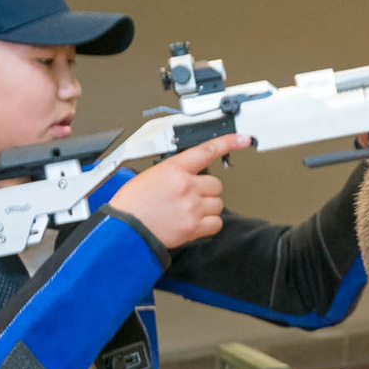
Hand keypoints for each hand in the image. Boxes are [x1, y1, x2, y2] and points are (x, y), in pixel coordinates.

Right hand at [112, 134, 246, 249]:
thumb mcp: (150, 176)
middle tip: (189, 197)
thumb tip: (188, 175)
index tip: (242, 139)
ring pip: (218, 204)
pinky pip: (217, 223)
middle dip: (206, 191)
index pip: (207, 150)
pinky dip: (209, 224)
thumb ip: (174, 172)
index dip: (228, 142)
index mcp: (174, 168)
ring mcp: (192, 206)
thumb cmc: (132, 204)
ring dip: (207, 207)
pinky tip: (194, 223)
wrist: (126, 229)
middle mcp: (187, 185)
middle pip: (216, 185)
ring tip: (188, 211)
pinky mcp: (194, 226)